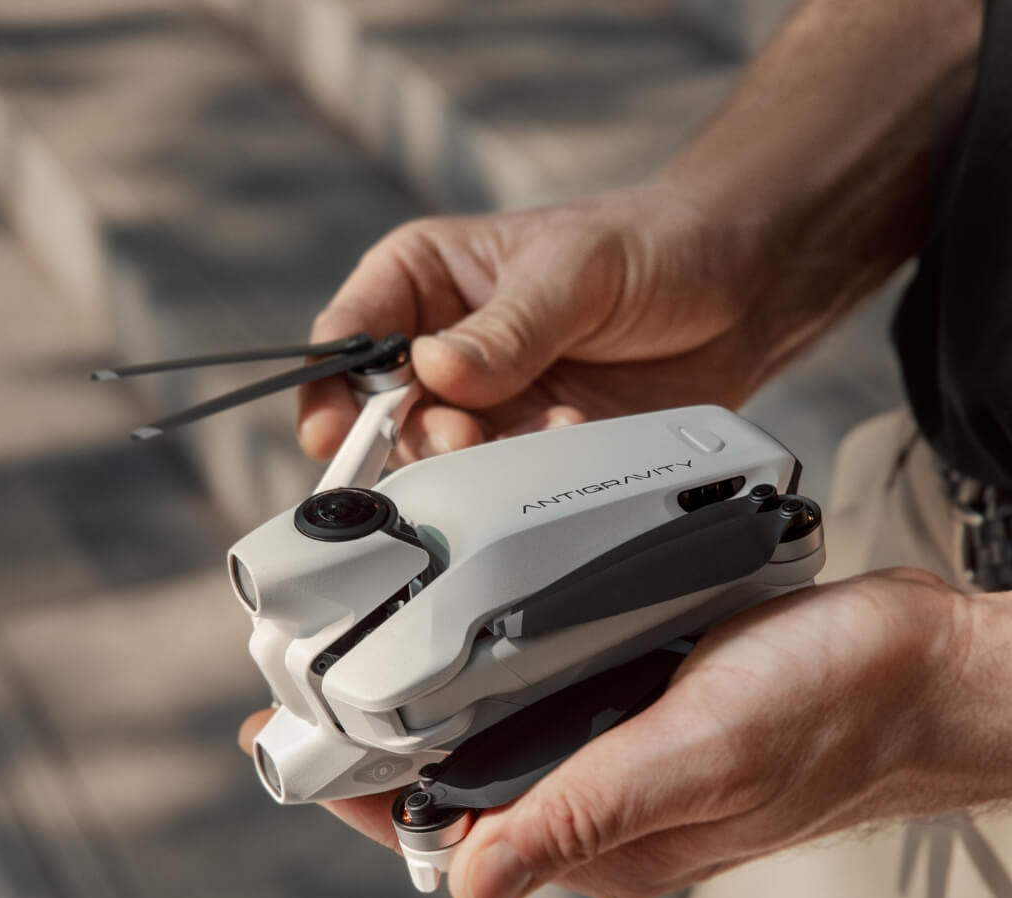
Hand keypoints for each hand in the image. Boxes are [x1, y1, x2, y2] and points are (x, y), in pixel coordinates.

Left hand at [241, 570, 1011, 897]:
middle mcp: (602, 792)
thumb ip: (587, 812)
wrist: (921, 664)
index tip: (290, 749)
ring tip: (377, 640)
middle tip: (320, 678)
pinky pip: (552, 682)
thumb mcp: (703, 753)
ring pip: (502, 725)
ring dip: (439, 685)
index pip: (449, 828)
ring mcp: (623, 743)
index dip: (362, 791)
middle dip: (385, 733)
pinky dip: (505, 649)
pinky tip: (486, 613)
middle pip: (460, 777)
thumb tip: (476, 884)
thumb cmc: (836, 710)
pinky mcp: (649, 694)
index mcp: (604, 831)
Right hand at [298, 181, 773, 463]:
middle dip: (415, 436)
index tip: (336, 431)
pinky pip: (503, 480)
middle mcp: (442, 347)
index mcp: (424, 280)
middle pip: (383, 414)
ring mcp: (485, 402)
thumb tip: (436, 371)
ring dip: (480, 460)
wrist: (735, 294)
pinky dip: (529, 473)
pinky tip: (573, 432)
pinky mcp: (528, 443)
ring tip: (545, 426)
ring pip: (442, 458)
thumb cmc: (646, 246)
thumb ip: (507, 328)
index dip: (333, 388)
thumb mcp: (573, 271)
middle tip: (461, 438)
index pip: (350, 335)